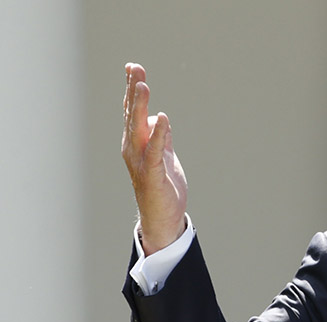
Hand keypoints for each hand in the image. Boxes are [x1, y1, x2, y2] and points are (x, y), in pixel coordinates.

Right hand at [121, 62, 187, 253]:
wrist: (162, 218)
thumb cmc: (162, 186)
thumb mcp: (164, 156)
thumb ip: (161, 137)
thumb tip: (159, 119)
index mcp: (136, 143)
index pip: (133, 111)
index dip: (132, 89)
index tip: (133, 67)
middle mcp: (133, 149)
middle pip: (132, 115)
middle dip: (133, 91)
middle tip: (135, 69)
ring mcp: (141, 162)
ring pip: (139, 130)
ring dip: (140, 108)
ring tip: (143, 87)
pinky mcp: (152, 175)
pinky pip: (154, 152)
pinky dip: (159, 135)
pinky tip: (163, 120)